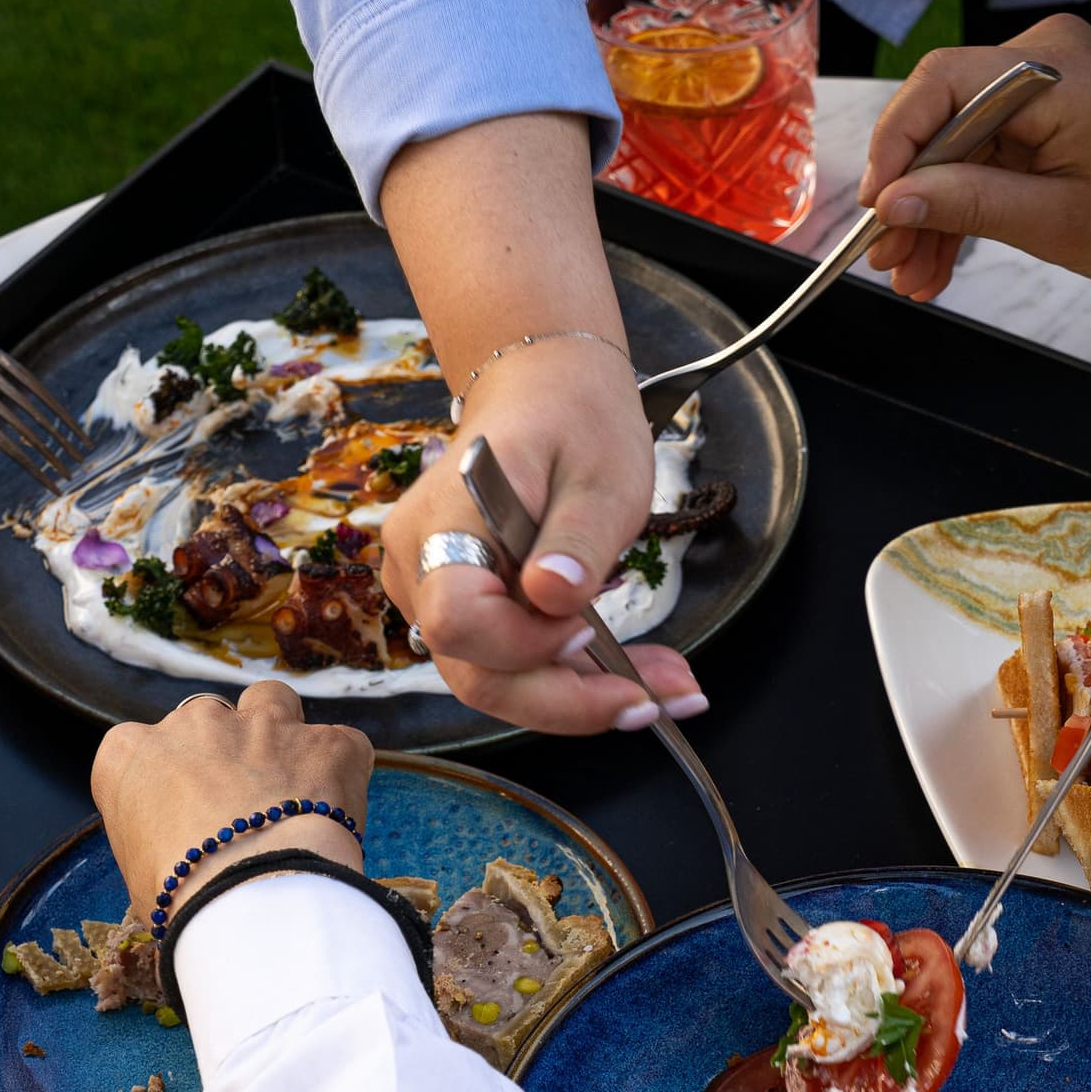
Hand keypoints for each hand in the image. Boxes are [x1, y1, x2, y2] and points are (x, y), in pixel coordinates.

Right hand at [91, 683, 372, 922]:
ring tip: (291, 785)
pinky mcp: (326, 741)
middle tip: (242, 810)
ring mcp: (261, 723)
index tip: (189, 817)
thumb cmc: (182, 899)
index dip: (174, 783)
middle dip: (225, 755)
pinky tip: (338, 810)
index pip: (148, 750)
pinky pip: (340, 744)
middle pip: (208, 722)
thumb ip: (158, 837)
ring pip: (271, 701)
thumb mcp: (140, 873)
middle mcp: (193, 722)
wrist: (250, 899)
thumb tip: (187, 856)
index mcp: (131, 752)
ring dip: (280, 733)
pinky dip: (340, 771)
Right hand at [377, 333, 704, 733]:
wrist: (543, 391)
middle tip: (662, 700)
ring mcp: (435, 593)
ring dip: (584, 697)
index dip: (521, 645)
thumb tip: (554, 597)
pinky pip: (512, 664)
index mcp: (443, 522)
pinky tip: (640, 678)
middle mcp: (420, 567)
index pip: (458, 618)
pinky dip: (576, 679)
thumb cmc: (573, 420)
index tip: (586, 633)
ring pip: (499, 680)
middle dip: (571, 700)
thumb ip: (576, 539)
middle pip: (478, 673)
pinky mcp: (466, 610)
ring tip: (670, 689)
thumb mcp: (600, 474)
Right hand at [859, 14, 1090, 294]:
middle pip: (942, 116)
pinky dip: (962, 201)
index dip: (895, 143)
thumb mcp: (1056, 219)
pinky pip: (982, 150)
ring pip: (955, 142)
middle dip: (911, 193)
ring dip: (931, 210)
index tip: (874, 205)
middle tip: (885, 258)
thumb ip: (969, 204)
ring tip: (912, 276)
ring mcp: (1041, 79)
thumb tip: (892, 204)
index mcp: (1052, 67)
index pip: (942, 83)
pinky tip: (937, 259)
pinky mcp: (1041, 108)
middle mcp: (1042, 53)